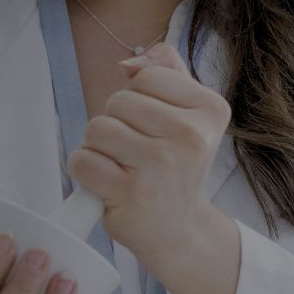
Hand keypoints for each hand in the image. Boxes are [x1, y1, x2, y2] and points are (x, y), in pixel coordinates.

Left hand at [68, 41, 232, 266]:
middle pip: (118, 100)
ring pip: (97, 127)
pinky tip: (106, 182)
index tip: (154, 125)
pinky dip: (84, 170)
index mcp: (210, 109)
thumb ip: (166, 71)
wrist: (179, 228)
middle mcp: (191, 136)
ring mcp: (161, 165)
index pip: (147, 76)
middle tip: (135, 150)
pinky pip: (83, 160)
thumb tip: (127, 64)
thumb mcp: (188, 114)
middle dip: (116, 122)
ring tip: (121, 165)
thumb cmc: (178, 166)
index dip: (139, 98)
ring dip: (98, 147)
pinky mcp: (130, 192)